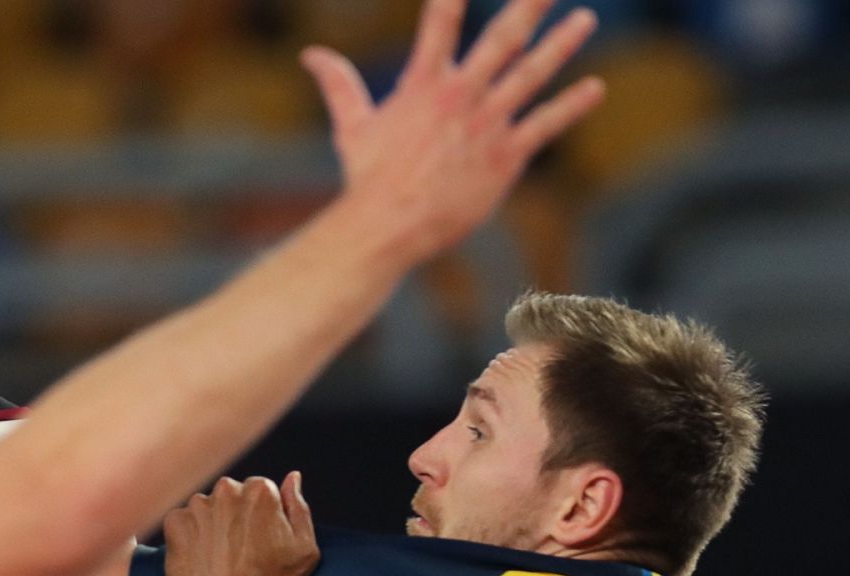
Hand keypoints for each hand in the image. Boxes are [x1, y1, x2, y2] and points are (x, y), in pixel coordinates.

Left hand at [162, 473, 318, 575]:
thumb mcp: (304, 550)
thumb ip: (299, 508)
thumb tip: (292, 478)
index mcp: (261, 492)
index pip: (260, 490)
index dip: (261, 517)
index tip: (259, 541)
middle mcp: (227, 491)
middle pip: (231, 495)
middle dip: (234, 516)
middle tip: (238, 551)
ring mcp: (198, 506)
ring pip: (205, 508)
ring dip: (211, 525)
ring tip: (218, 559)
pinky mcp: (175, 523)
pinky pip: (183, 522)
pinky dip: (189, 538)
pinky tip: (200, 560)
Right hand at [305, 0, 603, 261]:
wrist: (389, 225)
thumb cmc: (367, 177)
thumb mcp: (351, 125)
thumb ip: (338, 83)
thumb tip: (310, 54)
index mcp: (422, 83)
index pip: (440, 21)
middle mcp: (461, 95)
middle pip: (503, 37)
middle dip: (529, 5)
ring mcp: (488, 124)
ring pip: (532, 74)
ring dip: (561, 44)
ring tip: (584, 19)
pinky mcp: (506, 155)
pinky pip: (545, 124)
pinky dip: (571, 106)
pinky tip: (594, 88)